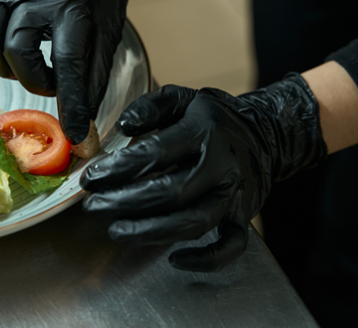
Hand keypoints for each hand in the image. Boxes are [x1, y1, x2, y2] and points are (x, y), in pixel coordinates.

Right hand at [0, 0, 130, 143]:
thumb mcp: (109, 31)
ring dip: (9, 65)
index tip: (77, 133)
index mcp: (73, 5)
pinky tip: (10, 49)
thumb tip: (84, 119)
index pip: (68, 62)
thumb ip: (93, 74)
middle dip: (36, 79)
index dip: (71, 102)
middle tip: (54, 79)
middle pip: (17, 51)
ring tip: (30, 64)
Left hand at [80, 74, 327, 271]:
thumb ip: (150, 106)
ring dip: (152, 232)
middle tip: (94, 206)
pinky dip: (206, 259)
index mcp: (203, 132)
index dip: (119, 168)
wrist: (265, 132)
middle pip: (171, 192)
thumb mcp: (182, 97)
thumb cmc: (213, 117)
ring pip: (195, 222)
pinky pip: (230, 246)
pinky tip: (174, 259)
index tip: (92, 178)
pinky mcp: (244, 216)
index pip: (156, 153)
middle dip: (126, 202)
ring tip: (116, 231)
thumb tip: (123, 125)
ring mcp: (234, 194)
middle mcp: (221, 166)